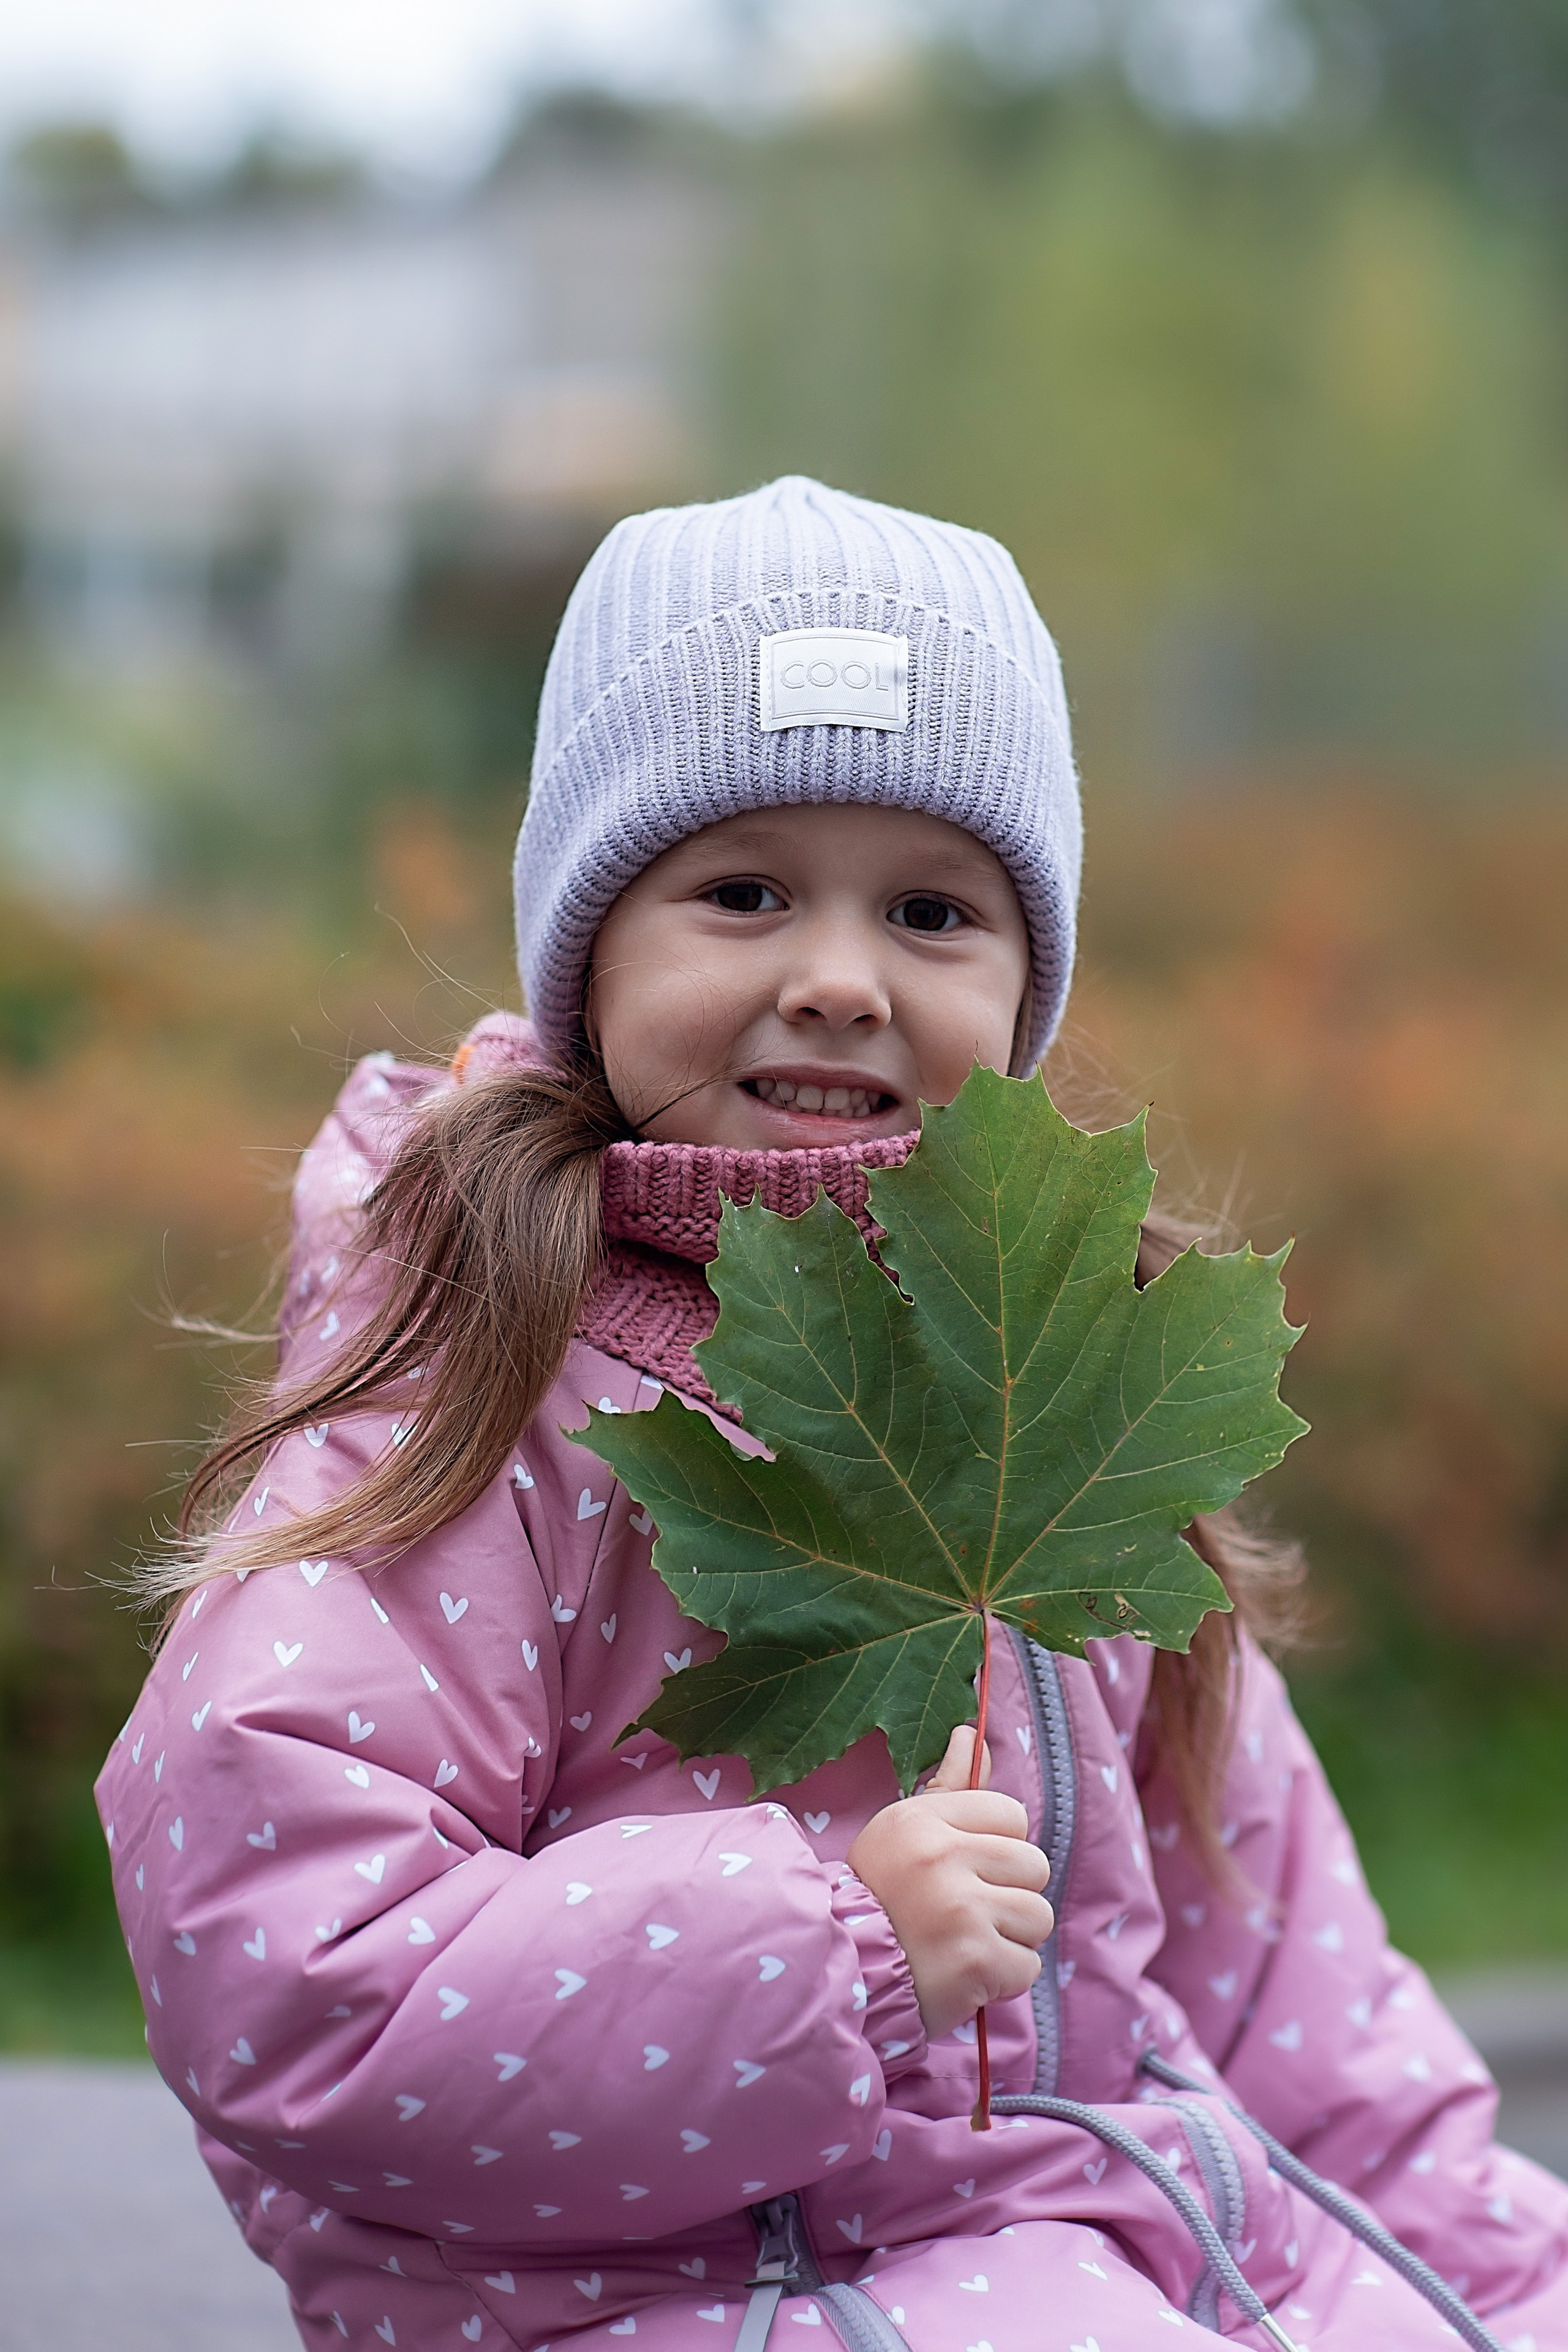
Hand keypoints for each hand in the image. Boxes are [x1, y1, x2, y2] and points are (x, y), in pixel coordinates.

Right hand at [846, 1723, 1053, 2040]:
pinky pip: (1028, 1964)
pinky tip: (968, 1973)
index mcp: (924, 1820)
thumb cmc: (882, 1895)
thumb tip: (972, 1733)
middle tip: (965, 1911)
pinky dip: (1003, 1977)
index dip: (996, 1845)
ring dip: (1011, 1937)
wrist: (847, 1973)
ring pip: (1038, 1916)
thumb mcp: (904, 1830)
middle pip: (1033, 1864)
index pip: (1012, 1814)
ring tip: (967, 1941)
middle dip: (1009, 1892)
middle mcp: (942, 1857)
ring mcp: (961, 1910)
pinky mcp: (975, 1961)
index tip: (964, 1868)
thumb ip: (949, 1786)